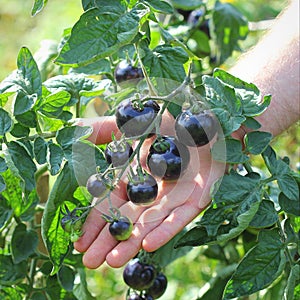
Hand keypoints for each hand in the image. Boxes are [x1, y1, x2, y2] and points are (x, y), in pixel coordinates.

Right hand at [74, 113, 225, 268]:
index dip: (96, 221)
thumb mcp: (132, 123)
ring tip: (113, 261)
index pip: (111, 202)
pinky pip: (180, 216)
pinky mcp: (198, 197)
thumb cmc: (170, 119)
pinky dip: (165, 229)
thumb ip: (104, 130)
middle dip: (109, 239)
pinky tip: (148, 245)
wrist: (206, 116)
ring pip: (150, 222)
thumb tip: (73, 131)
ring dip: (132, 241)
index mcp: (137, 175)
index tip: (79, 242)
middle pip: (128, 217)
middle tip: (89, 262)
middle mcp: (154, 189)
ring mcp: (176, 195)